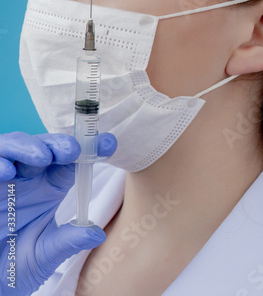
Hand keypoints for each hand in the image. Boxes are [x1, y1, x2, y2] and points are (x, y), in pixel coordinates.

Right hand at [0, 131, 116, 295]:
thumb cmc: (14, 263)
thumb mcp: (45, 254)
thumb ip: (68, 241)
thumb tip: (98, 232)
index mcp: (49, 186)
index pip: (72, 161)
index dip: (90, 149)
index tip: (109, 144)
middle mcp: (29, 176)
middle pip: (46, 148)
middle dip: (60, 144)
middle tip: (73, 150)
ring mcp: (6, 178)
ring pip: (16, 147)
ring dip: (29, 147)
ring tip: (43, 156)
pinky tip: (7, 172)